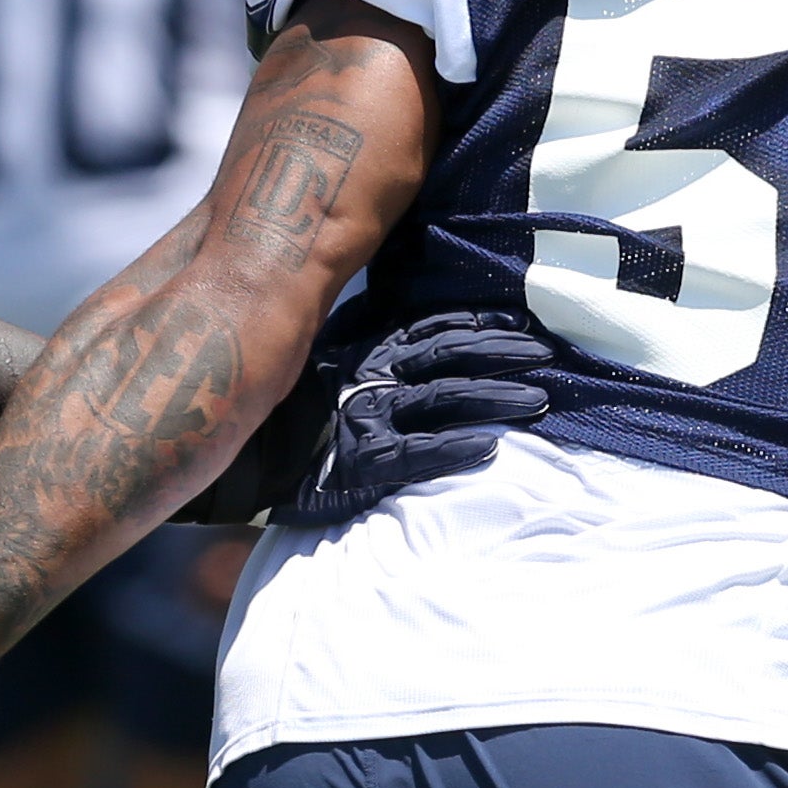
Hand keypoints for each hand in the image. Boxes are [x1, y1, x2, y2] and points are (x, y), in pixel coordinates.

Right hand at [256, 308, 552, 530]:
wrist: (238, 462)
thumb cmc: (282, 418)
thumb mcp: (318, 365)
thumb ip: (360, 346)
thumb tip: (404, 327)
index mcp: (362, 349)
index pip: (431, 327)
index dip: (479, 324)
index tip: (523, 324)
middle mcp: (369, 376)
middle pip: (448, 354)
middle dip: (502, 353)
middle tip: (549, 355)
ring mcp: (366, 418)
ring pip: (444, 399)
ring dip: (495, 397)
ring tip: (539, 401)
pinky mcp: (361, 463)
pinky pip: (417, 454)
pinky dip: (454, 449)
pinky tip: (488, 448)